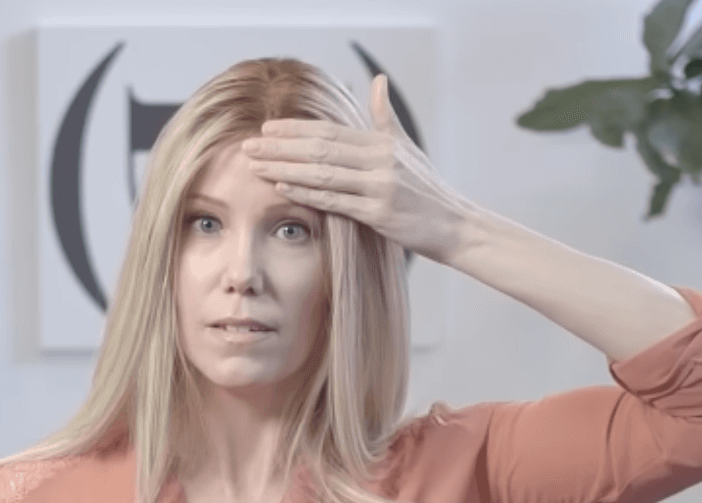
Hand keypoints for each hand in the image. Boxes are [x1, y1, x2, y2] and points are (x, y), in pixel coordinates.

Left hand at [241, 73, 475, 263]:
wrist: (452, 224)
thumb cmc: (425, 188)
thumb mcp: (407, 148)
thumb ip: (386, 116)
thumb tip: (377, 80)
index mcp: (381, 143)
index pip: (330, 131)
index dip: (296, 128)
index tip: (266, 128)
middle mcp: (380, 160)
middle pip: (320, 149)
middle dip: (281, 147)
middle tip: (248, 146)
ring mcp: (380, 186)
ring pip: (322, 173)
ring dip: (285, 168)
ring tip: (255, 166)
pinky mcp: (380, 213)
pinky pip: (335, 201)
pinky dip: (306, 193)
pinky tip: (282, 187)